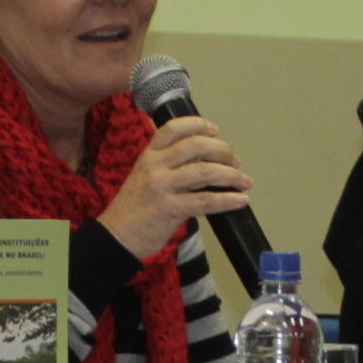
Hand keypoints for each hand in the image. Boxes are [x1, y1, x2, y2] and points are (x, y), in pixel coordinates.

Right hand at [98, 116, 251, 262]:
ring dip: (231, 176)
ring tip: (245, 182)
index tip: (215, 130)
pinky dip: (227, 200)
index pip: (174, 128)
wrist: (117, 237)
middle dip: (222, 151)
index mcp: (149, 155)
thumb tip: (208, 161)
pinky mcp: (169, 208)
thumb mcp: (146, 176)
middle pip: (195, 146)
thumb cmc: (136, 207)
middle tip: (236, 162)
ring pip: (204, 172)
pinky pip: (204, 201)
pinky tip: (240, 201)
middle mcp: (154, 165)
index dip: (198, 125)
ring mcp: (161, 186)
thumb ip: (169, 165)